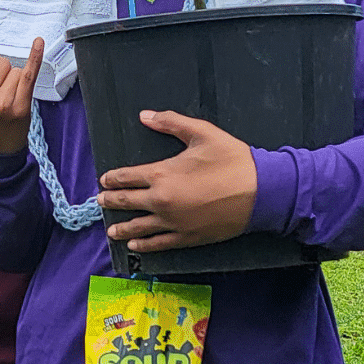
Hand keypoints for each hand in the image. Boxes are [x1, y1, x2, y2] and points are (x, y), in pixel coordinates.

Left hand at [95, 110, 256, 252]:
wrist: (262, 191)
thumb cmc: (233, 160)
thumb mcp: (202, 133)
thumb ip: (171, 122)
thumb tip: (145, 116)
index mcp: (161, 173)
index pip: (126, 177)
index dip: (112, 179)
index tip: (105, 181)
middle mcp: (161, 200)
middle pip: (127, 202)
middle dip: (111, 202)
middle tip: (100, 202)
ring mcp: (173, 222)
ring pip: (138, 227)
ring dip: (121, 228)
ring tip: (111, 231)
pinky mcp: (187, 237)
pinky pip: (159, 243)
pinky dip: (144, 246)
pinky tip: (135, 247)